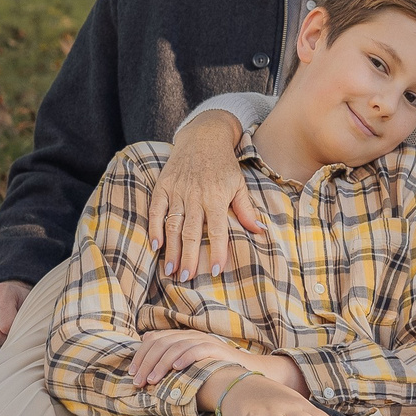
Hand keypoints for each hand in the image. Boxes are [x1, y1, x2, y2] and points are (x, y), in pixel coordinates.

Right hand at [0, 282, 29, 349]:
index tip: (16, 329)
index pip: (6, 326)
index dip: (13, 334)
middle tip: (5, 333)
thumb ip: (27, 321)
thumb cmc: (18, 305)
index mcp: (0, 292)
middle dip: (1, 339)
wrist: (3, 295)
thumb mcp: (28, 308)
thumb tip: (20, 342)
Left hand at [130, 332, 303, 390]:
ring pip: (176, 346)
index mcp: (181, 337)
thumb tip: (144, 371)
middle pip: (161, 343)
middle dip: (146, 363)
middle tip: (138, 382)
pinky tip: (176, 369)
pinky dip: (186, 357)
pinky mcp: (217, 348)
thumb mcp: (187, 366)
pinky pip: (198, 349)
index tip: (132, 374)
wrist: (245, 372)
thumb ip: (169, 363)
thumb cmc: (212, 372)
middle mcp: (190, 335)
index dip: (140, 356)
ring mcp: (204, 340)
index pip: (153, 340)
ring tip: (152, 380)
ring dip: (161, 364)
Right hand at [150, 111, 267, 278]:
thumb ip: (246, 209)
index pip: (217, 230)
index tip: (214, 271)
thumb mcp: (239, 184)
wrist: (203, 137)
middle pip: (190, 232)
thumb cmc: (224, 165)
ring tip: (170, 270)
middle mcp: (195, 195)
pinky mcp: (163, 186)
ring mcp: (177, 191)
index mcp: (216, 196)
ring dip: (170, 249)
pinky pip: (156, 210)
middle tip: (185, 278)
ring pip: (173, 225)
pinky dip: (155, 228)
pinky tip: (155, 246)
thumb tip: (260, 232)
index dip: (216, 251)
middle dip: (188, 257)